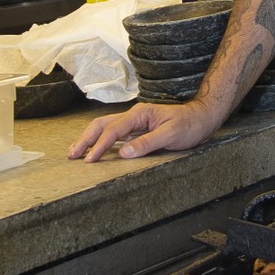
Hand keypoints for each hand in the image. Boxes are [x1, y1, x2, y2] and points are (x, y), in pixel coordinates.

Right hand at [69, 98, 224, 162]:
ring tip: (76, 152)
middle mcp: (134, 116)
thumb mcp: (171, 135)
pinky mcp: (137, 130)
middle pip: (102, 124)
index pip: (113, 130)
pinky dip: (102, 141)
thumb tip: (123, 153)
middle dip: (85, 139)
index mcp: (139, 114)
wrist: (202, 118)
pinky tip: (95, 150)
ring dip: (90, 139)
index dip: (100, 145)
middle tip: (72, 155)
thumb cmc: (189, 125)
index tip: (90, 159)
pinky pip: (115, 134)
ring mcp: (135, 123)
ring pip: (105, 128)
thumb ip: (147, 143)